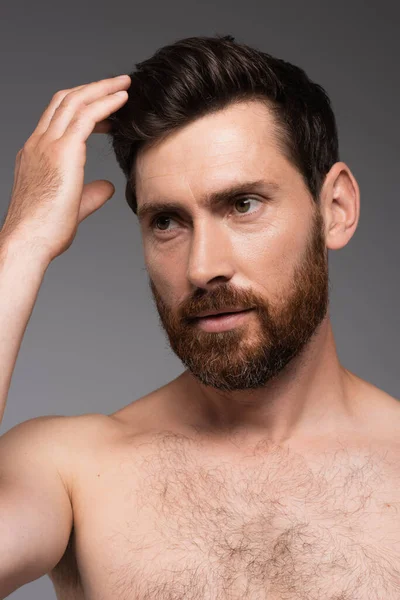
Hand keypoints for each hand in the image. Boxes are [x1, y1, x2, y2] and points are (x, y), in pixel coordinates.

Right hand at [2, 74, 130, 261]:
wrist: (29, 241)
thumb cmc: (45, 230)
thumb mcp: (72, 205)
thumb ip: (91, 193)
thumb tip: (107, 186)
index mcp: (36, 153)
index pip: (58, 118)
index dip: (82, 107)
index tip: (105, 110)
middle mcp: (38, 143)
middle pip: (65, 101)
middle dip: (93, 88)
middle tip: (117, 84)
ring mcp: (47, 144)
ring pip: (75, 101)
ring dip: (102, 88)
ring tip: (124, 84)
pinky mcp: (62, 151)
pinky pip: (86, 116)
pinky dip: (106, 103)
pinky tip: (122, 100)